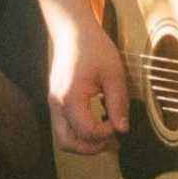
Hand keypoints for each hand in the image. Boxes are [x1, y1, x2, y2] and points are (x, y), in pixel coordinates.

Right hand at [48, 22, 129, 154]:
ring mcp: (54, 103)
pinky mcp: (56, 100)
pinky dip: (79, 131)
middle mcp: (57, 103)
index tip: (120, 124)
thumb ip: (118, 103)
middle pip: (67, 143)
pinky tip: (97, 122)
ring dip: (84, 142)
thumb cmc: (92, 46)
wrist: (73, 30)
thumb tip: (123, 128)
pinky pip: (64, 126)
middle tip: (112, 142)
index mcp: (70, 97)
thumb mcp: (113, 73)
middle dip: (91, 148)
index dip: (107, 133)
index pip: (87, 132)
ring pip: (63, 137)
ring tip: (106, 135)